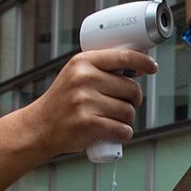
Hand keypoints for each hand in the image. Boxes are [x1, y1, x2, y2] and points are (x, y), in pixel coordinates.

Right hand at [20, 49, 156, 157]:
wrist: (39, 127)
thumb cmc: (62, 102)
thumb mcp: (75, 75)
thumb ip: (101, 69)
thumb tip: (138, 66)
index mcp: (82, 62)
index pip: (123, 57)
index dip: (143, 61)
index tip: (152, 67)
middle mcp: (83, 79)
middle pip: (131, 88)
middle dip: (134, 99)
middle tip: (124, 104)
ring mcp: (85, 102)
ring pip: (129, 111)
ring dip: (127, 118)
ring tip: (112, 119)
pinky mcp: (88, 124)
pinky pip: (122, 129)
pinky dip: (123, 133)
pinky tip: (114, 132)